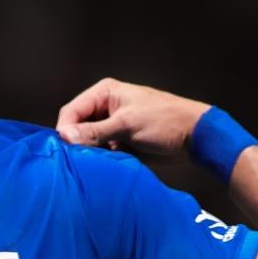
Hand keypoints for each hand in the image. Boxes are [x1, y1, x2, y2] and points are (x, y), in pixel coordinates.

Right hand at [57, 78, 209, 156]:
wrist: (193, 137)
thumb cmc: (164, 121)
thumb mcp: (126, 124)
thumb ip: (94, 131)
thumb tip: (64, 136)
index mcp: (104, 93)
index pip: (71, 111)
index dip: (66, 130)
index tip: (66, 149)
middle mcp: (104, 108)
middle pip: (76, 126)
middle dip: (76, 142)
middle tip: (77, 158)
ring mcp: (111, 125)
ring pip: (87, 141)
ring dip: (88, 152)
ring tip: (91, 162)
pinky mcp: (118, 141)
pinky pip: (99, 151)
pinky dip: (98, 158)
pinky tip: (102, 165)